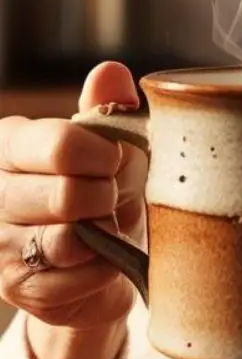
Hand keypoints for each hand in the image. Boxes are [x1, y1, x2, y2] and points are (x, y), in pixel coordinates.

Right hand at [0, 62, 147, 331]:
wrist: (96, 258)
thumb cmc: (102, 188)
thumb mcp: (110, 145)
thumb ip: (107, 108)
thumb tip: (110, 72)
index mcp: (10, 142)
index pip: (61, 146)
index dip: (105, 156)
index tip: (115, 160)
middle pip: (67, 196)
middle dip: (105, 197)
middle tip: (110, 198)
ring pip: (68, 239)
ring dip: (103, 233)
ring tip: (103, 225)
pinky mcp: (13, 286)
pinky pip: (77, 276)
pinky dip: (103, 266)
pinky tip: (99, 255)